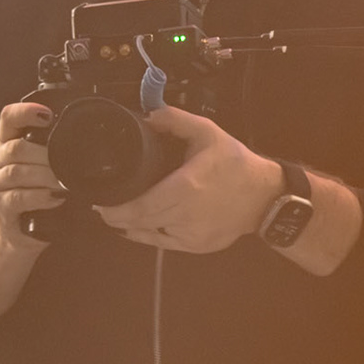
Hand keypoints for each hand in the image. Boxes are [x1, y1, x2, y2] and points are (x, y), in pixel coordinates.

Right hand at [0, 102, 63, 248]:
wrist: (19, 232)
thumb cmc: (35, 193)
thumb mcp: (40, 166)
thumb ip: (51, 149)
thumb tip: (86, 139)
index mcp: (5, 143)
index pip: (8, 118)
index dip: (25, 112)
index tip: (48, 116)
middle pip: (16, 148)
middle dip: (46, 155)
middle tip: (70, 163)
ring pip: (16, 173)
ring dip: (45, 176)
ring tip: (65, 183)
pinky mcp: (0, 208)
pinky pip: (17, 198)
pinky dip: (39, 197)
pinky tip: (55, 198)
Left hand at [94, 105, 276, 252]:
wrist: (263, 195)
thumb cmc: (234, 163)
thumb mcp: (207, 132)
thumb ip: (175, 121)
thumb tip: (147, 116)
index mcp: (187, 186)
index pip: (142, 206)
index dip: (117, 210)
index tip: (100, 204)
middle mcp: (187, 214)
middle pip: (142, 222)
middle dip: (117, 218)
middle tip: (102, 209)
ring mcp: (192, 234)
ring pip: (151, 235)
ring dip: (131, 227)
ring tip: (117, 215)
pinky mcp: (198, 246)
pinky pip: (164, 243)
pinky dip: (148, 235)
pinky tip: (138, 228)